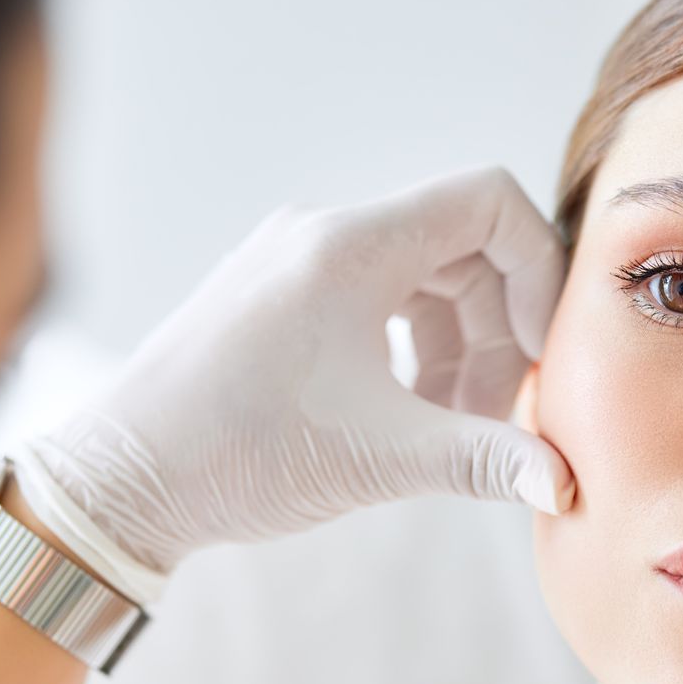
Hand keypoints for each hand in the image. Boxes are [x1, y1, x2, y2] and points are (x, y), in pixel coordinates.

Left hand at [8, 165, 574, 602]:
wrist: (121, 481)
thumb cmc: (235, 455)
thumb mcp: (379, 459)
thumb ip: (482, 460)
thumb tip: (562, 482)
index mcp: (350, 247)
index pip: (488, 201)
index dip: (537, 271)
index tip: (536, 354)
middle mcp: (322, 235)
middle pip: (461, 248)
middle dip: (495, 331)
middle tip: (492, 418)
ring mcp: (295, 262)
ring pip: (421, 278)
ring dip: (456, 349)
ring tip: (447, 428)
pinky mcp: (277, 296)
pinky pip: (376, 298)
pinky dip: (411, 350)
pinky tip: (402, 415)